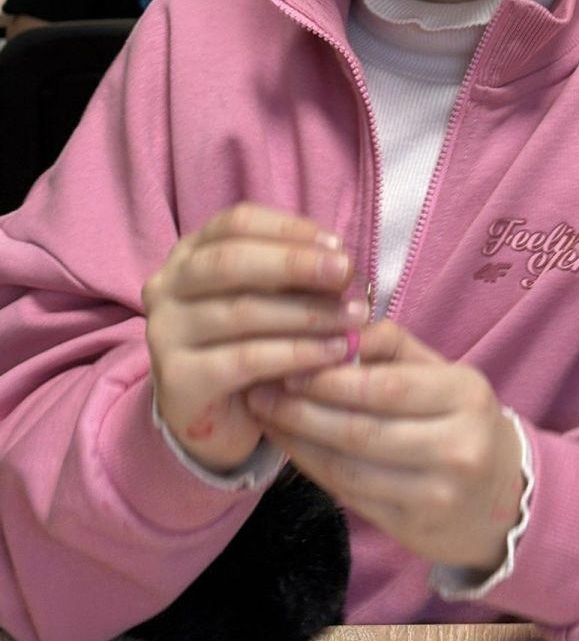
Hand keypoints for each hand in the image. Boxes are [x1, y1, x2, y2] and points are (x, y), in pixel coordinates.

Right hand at [143, 203, 366, 473]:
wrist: (217, 417)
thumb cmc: (249, 342)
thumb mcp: (268, 298)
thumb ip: (294, 275)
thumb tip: (341, 263)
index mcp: (189, 254)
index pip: (236, 223)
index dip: (289, 229)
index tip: (336, 245)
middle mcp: (166, 287)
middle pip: (231, 261)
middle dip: (296, 264)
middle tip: (346, 272)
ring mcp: (165, 333)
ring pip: (242, 311)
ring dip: (307, 312)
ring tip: (352, 318)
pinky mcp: (178, 379)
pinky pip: (246, 359)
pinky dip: (296, 353)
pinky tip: (333, 353)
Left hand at [246, 321, 524, 571]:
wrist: (503, 498)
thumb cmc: (459, 418)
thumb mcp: (439, 371)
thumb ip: (388, 345)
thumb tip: (331, 328)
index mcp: (466, 395)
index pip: (387, 387)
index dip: (330, 379)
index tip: (287, 364)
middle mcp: (458, 447)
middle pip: (362, 431)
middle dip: (302, 410)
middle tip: (260, 390)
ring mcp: (437, 494)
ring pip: (350, 468)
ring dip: (298, 441)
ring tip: (265, 416)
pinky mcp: (414, 529)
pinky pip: (350, 495)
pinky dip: (313, 469)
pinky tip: (290, 448)